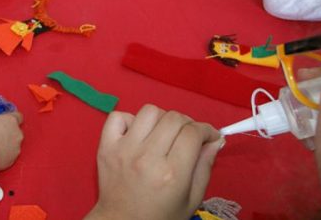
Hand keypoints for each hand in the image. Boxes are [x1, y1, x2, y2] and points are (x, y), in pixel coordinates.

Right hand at [0, 112, 23, 169]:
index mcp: (11, 120)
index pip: (18, 116)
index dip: (11, 118)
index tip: (4, 120)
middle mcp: (18, 133)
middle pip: (16, 131)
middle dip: (8, 132)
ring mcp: (16, 148)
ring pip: (14, 144)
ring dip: (6, 144)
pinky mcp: (12, 159)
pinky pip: (10, 155)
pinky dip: (4, 154)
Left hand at [85, 105, 222, 219]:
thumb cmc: (158, 215)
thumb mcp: (192, 199)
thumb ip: (205, 167)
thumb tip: (214, 140)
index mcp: (171, 173)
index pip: (193, 132)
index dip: (206, 130)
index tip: (209, 135)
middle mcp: (147, 158)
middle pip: (174, 118)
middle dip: (188, 123)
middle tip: (189, 136)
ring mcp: (124, 150)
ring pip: (149, 111)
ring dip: (161, 119)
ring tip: (163, 135)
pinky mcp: (106, 147)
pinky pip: (118, 116)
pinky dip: (130, 120)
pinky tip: (138, 135)